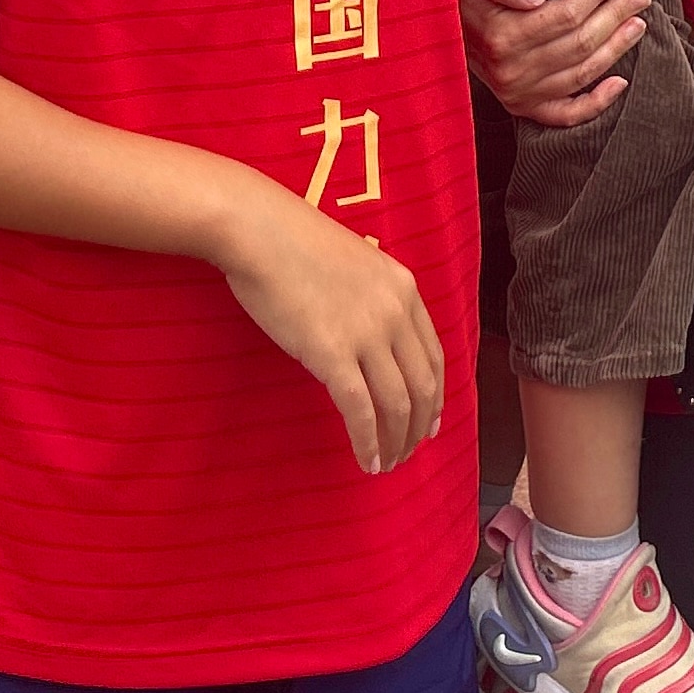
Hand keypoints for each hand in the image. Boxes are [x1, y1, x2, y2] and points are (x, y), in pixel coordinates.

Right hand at [211, 177, 446, 473]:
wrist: (258, 230)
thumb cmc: (292, 242)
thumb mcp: (353, 264)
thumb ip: (372, 299)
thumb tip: (370, 339)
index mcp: (404, 288)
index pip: (433, 355)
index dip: (435, 395)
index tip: (430, 421)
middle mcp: (395, 312)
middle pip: (421, 385)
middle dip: (418, 426)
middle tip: (408, 451)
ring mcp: (366, 333)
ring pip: (396, 403)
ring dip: (395, 440)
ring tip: (387, 462)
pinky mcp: (332, 353)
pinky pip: (360, 410)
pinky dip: (367, 441)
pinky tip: (366, 460)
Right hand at [462, 0, 646, 126]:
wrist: (433, 39)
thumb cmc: (458, 2)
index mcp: (503, 36)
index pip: (566, 14)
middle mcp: (513, 70)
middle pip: (581, 42)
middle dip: (615, 16)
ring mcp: (520, 94)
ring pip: (582, 73)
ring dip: (616, 48)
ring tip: (637, 24)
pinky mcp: (522, 108)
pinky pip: (566, 114)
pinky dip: (596, 103)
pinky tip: (620, 83)